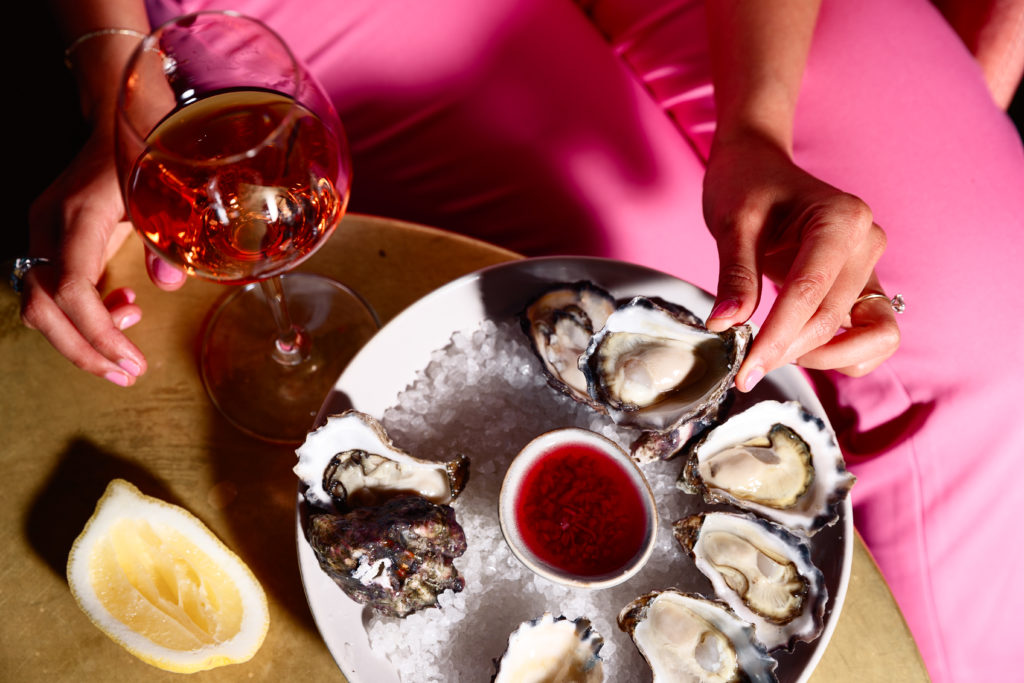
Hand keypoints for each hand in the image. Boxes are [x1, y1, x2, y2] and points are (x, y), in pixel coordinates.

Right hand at [21, 126, 185, 385]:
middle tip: (127, 374)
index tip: (130, 361)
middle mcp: (47, 229)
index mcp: (76, 218)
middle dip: (84, 349)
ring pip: (41, 305)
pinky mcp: (49, 240)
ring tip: (129, 337)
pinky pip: (52, 290)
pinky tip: (121, 305)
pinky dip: (83, 312)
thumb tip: (169, 285)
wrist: (117, 121)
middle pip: (44, 308)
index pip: (70, 289)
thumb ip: (167, 238)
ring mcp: (42, 234)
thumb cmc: (143, 154)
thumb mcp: (163, 195)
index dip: (97, 332)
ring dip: (82, 335)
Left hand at [701, 132, 899, 389]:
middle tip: (745, 370)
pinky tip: (799, 350)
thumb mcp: (732, 223)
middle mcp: (867, 242)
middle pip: (833, 318)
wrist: (760, 169)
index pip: (810, 292)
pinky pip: (873, 336)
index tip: (746, 371)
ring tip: (777, 353)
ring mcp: (872, 266)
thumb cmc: (747, 187)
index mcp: (841, 218)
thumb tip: (725, 324)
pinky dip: (843, 355)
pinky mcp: (865, 286)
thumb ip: (734, 275)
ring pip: (874, 336)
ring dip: (828, 358)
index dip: (777, 338)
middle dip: (789, 350)